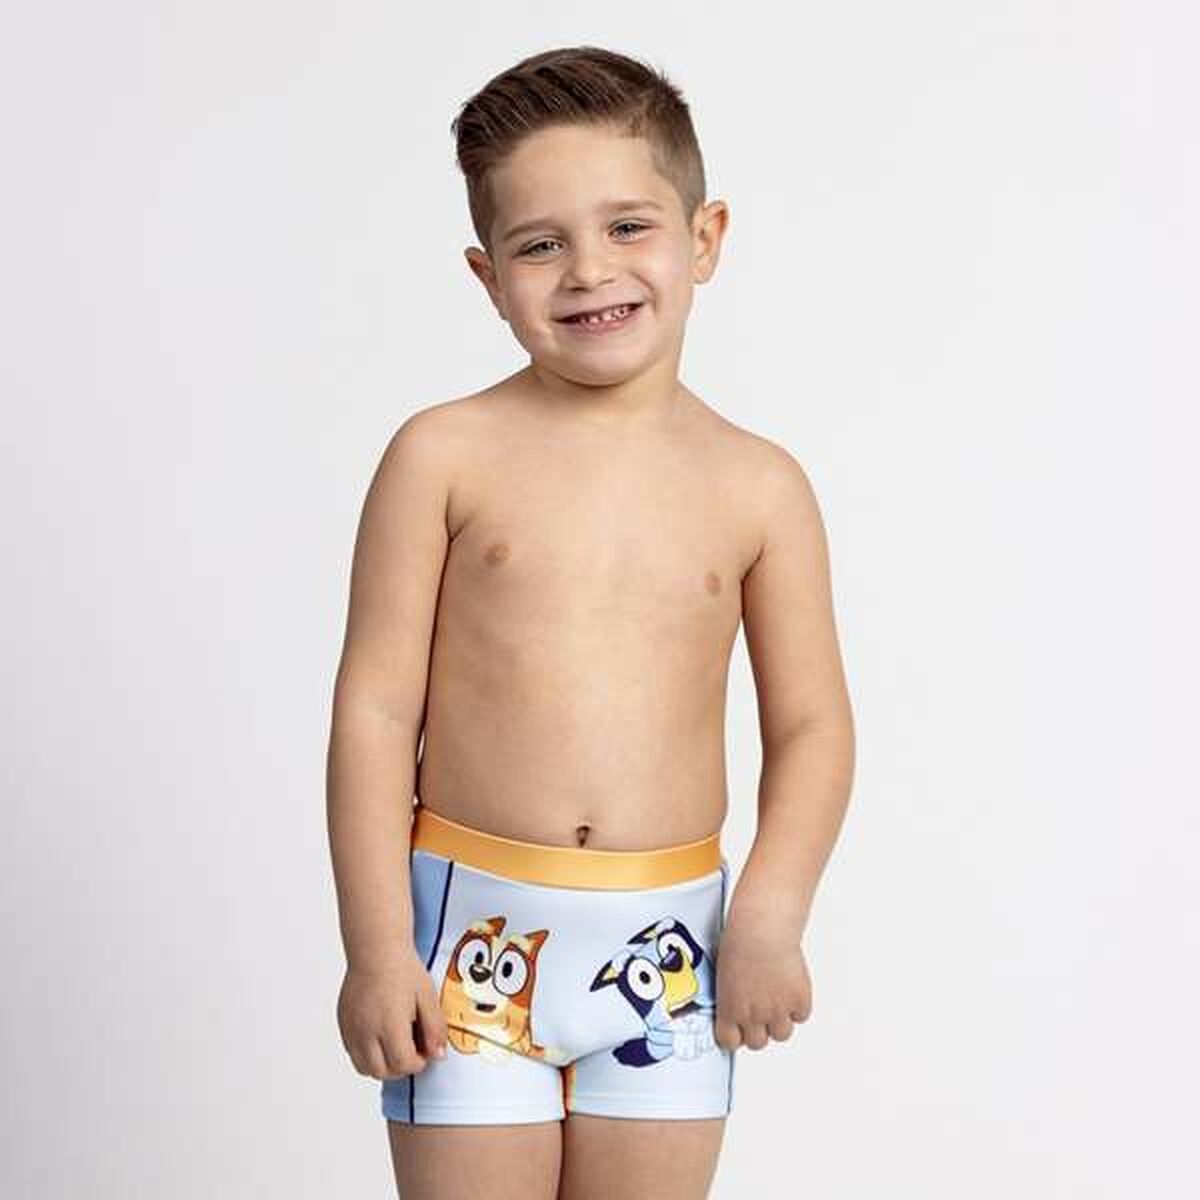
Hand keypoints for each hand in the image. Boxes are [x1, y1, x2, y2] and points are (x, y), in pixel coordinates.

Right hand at [336, 950, 448, 1078]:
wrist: (376, 949)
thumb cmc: (402, 969)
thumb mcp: (427, 997)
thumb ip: (435, 1028)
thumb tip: (438, 1054)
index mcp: (389, 1024)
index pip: (403, 1064)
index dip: (418, 1063)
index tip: (424, 1052)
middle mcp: (366, 1030)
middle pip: (382, 1071)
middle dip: (401, 1068)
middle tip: (412, 1052)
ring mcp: (352, 1028)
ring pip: (364, 1067)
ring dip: (382, 1065)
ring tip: (395, 1046)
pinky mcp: (343, 1023)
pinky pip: (352, 1052)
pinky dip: (367, 1054)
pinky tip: (380, 1037)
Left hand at [713, 913, 812, 1051]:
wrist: (762, 931)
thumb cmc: (739, 942)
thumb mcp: (724, 974)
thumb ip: (731, 996)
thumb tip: (736, 1005)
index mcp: (729, 1010)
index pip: (729, 1041)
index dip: (735, 1035)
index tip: (738, 1029)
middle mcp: (753, 1016)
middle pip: (757, 1043)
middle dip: (758, 1029)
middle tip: (759, 1011)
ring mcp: (777, 1011)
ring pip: (782, 1034)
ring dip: (780, 1020)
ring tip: (776, 998)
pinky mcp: (799, 1001)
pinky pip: (801, 1015)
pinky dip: (798, 1005)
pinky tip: (790, 988)